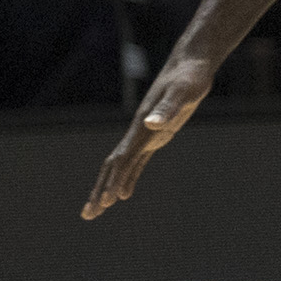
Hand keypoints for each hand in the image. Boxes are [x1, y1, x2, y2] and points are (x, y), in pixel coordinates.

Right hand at [82, 54, 216, 217]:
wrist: (191, 66)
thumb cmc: (189, 78)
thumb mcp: (183, 92)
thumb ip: (167, 108)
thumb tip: (151, 124)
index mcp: (142, 128)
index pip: (123, 160)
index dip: (115, 181)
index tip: (108, 202)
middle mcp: (138, 133)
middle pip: (113, 167)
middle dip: (101, 191)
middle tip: (89, 215)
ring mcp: (145, 135)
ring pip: (121, 167)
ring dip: (109, 188)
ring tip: (99, 210)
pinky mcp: (155, 136)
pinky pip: (136, 163)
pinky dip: (127, 178)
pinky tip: (123, 194)